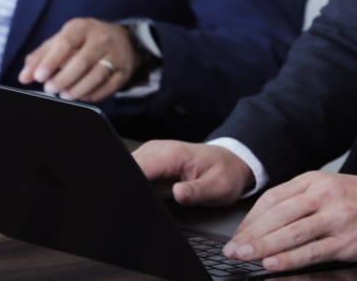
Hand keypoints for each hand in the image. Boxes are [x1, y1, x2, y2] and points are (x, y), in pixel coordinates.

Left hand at [18, 17, 138, 101]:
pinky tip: (82, 95)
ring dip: (76, 90)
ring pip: (96, 76)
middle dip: (62, 79)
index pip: (66, 43)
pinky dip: (92, 95)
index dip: (51, 61)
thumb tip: (24, 77)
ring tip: (64, 94)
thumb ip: (41, 57)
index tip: (39, 76)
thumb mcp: (63, 40)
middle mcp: (101, 39)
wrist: (123, 40)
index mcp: (82, 27)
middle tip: (50, 89)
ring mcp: (115, 55)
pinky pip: (108, 87)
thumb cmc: (85, 41)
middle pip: (81, 62)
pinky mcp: (124, 71)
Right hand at [132, 140, 252, 205]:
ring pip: (127, 170)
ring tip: (143, 200)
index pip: (139, 167)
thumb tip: (177, 194)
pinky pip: (134, 173)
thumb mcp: (218, 187)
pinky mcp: (151, 163)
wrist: (230, 161)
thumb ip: (197, 191)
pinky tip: (145, 196)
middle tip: (135, 205)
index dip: (129, 184)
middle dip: (126, 187)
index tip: (129, 200)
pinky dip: (134, 186)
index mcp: (172, 154)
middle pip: (127, 168)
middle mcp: (158, 150)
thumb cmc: (225, 172)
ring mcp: (152, 155)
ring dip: (129, 186)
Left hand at [224, 172, 356, 271]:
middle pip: (277, 215)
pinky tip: (272, 265)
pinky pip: (311, 251)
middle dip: (250, 234)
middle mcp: (324, 195)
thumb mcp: (333, 187)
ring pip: (290, 233)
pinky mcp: (346, 240)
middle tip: (232, 249)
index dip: (251, 218)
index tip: (238, 234)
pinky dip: (289, 259)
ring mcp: (336, 217)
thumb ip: (303, 198)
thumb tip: (268, 219)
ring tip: (244, 257)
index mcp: (316, 180)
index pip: (274, 198)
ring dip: (262, 247)